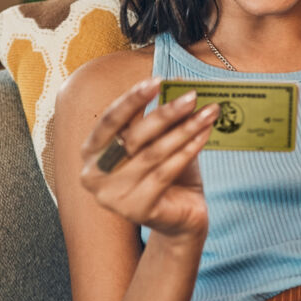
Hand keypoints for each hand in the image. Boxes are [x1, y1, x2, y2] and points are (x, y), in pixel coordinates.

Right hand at [79, 77, 220, 239]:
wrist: (180, 219)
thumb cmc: (165, 175)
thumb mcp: (158, 142)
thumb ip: (160, 118)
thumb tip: (179, 83)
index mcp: (91, 152)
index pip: (110, 120)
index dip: (132, 99)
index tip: (157, 81)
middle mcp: (94, 175)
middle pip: (133, 136)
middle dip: (165, 112)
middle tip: (192, 96)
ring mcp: (113, 196)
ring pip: (153, 153)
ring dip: (184, 129)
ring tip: (208, 112)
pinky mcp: (137, 210)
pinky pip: (166, 172)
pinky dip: (188, 150)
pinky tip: (205, 134)